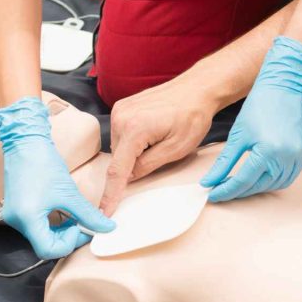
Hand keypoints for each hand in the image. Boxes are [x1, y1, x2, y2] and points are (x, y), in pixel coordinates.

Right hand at [0, 97, 114, 258]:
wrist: (25, 143)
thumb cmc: (43, 164)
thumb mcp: (69, 192)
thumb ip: (88, 214)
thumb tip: (106, 227)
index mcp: (27, 219)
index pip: (49, 250)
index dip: (69, 243)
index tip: (82, 228)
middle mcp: (17, 222)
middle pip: (45, 246)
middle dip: (68, 238)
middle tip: (83, 224)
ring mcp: (14, 217)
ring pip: (42, 237)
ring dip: (61, 231)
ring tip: (75, 217)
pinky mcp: (17, 211)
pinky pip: (37, 226)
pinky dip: (53, 224)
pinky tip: (64, 212)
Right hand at [99, 76, 218, 214]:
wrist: (198, 88)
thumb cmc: (193, 116)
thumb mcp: (176, 149)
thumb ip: (148, 166)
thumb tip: (129, 178)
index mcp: (134, 129)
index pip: (118, 170)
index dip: (111, 195)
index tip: (104, 213)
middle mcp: (121, 117)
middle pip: (119, 159)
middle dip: (135, 165)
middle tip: (162, 151)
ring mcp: (119, 109)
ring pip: (120, 148)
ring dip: (135, 152)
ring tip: (160, 136)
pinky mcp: (121, 107)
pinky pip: (122, 135)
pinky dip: (134, 141)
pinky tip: (153, 131)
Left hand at [200, 36, 301, 202]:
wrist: (283, 89)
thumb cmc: (258, 107)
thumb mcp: (237, 136)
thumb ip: (223, 163)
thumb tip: (209, 182)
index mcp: (267, 152)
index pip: (242, 181)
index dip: (225, 191)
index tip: (212, 196)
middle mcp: (286, 158)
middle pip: (258, 186)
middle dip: (239, 191)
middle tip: (222, 190)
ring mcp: (297, 158)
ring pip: (274, 185)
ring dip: (256, 188)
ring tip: (239, 184)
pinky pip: (287, 177)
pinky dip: (272, 181)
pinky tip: (259, 177)